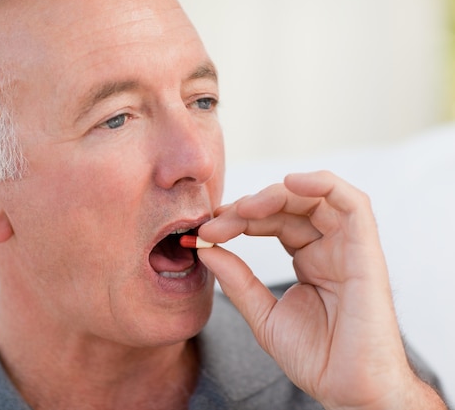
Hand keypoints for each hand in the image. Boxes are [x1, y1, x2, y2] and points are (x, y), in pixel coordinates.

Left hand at [197, 171, 446, 409]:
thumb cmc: (316, 357)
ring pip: (316, 198)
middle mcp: (328, 248)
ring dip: (276, 194)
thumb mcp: (263, 315)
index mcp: (308, 259)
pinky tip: (289, 184)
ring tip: (243, 208)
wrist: (349, 390)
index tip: (205, 231)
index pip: (271, 223)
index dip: (238, 219)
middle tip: (215, 223)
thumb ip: (237, 280)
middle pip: (288, 207)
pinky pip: (353, 204)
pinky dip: (324, 185)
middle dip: (247, 209)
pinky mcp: (367, 252)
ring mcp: (348, 248)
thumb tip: (206, 249)